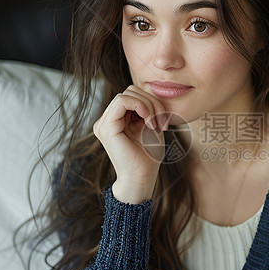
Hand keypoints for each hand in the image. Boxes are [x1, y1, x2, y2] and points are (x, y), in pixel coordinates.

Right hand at [92, 85, 169, 203]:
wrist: (142, 177)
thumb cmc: (148, 156)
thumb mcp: (150, 126)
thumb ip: (147, 109)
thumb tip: (150, 92)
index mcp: (116, 120)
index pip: (133, 95)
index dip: (152, 101)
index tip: (164, 120)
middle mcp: (107, 120)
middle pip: (130, 92)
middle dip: (152, 102)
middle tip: (162, 121)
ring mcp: (103, 123)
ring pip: (127, 94)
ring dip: (148, 105)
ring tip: (156, 123)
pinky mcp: (105, 126)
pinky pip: (122, 101)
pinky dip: (139, 105)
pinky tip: (148, 118)